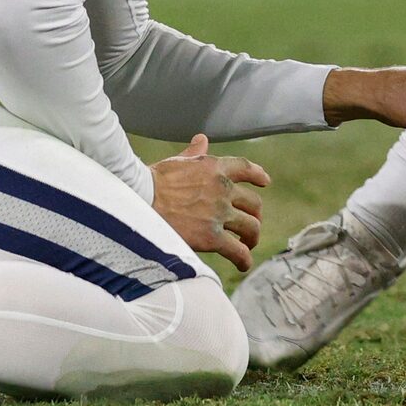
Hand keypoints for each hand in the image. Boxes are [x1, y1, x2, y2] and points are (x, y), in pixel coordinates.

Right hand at [149, 135, 269, 271]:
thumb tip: (202, 140)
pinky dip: (244, 259)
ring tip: (248, 245)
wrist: (140, 199)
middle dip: (255, 215)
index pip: (245, 168)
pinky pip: (238, 250)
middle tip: (250, 224)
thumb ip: (194, 153)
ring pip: (251, 227)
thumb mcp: (177, 161)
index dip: (258, 175)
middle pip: (254, 203)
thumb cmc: (153, 180)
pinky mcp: (212, 237)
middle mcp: (223, 189)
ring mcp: (219, 213)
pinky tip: (243, 265)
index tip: (265, 181)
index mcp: (215, 167)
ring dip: (252, 237)